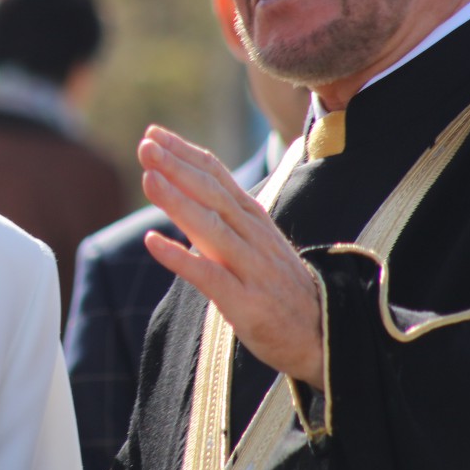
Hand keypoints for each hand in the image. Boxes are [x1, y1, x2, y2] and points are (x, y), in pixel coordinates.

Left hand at [139, 124, 322, 383]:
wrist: (324, 336)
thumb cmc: (282, 289)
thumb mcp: (258, 246)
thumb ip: (225, 223)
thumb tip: (185, 204)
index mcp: (254, 220)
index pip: (217, 177)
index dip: (186, 154)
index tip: (154, 134)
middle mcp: (253, 237)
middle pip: (212, 194)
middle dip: (178, 167)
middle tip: (145, 145)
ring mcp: (251, 269)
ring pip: (211, 228)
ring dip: (178, 202)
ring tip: (148, 178)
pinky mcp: (246, 303)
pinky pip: (210, 276)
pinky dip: (181, 258)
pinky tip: (153, 242)